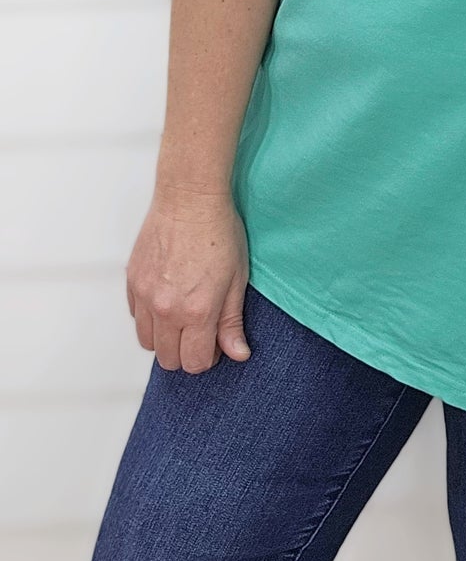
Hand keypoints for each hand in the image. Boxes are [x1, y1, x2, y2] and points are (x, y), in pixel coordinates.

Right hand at [125, 186, 252, 372]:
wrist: (190, 198)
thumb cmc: (219, 232)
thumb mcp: (237, 279)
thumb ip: (232, 322)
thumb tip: (238, 354)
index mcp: (197, 311)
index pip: (193, 363)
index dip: (207, 357)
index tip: (214, 342)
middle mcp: (166, 309)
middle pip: (168, 359)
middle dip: (185, 351)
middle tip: (200, 329)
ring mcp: (145, 296)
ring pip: (147, 342)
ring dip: (165, 337)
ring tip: (183, 314)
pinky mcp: (132, 282)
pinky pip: (136, 317)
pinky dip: (150, 317)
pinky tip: (167, 296)